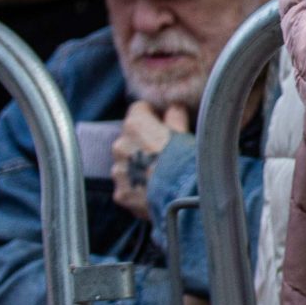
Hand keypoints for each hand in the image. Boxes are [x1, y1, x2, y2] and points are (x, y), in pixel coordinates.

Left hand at [110, 101, 189, 221]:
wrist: (183, 196)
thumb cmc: (187, 160)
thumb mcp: (185, 133)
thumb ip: (175, 118)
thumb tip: (173, 108)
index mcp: (136, 126)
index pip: (138, 109)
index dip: (152, 114)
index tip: (162, 120)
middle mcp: (120, 146)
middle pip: (129, 138)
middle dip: (143, 142)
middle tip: (164, 151)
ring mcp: (118, 171)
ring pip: (127, 163)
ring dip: (139, 166)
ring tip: (160, 174)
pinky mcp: (120, 193)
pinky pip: (129, 186)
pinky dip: (138, 187)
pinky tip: (156, 190)